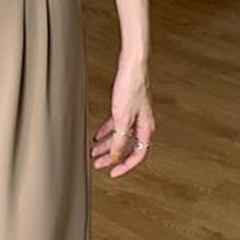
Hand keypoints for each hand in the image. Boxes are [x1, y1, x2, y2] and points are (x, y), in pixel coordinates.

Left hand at [91, 62, 154, 178]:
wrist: (131, 65)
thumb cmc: (131, 87)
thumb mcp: (122, 118)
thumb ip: (119, 140)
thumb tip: (116, 157)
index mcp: (146, 129)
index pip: (137, 155)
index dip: (125, 166)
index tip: (112, 173)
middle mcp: (142, 124)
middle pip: (126, 147)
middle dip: (111, 157)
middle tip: (97, 165)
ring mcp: (134, 116)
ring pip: (120, 137)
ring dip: (106, 146)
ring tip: (93, 152)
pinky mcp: (126, 108)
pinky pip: (116, 126)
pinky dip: (106, 133)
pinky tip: (96, 137)